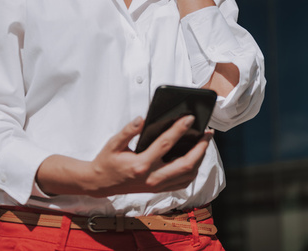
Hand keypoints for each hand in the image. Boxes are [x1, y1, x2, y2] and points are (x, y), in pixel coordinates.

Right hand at [35, 115, 212, 197]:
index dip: (179, 129)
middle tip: (208, 133)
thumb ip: (128, 130)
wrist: (100, 184)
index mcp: (140, 164)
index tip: (190, 118)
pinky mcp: (158, 190)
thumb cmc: (107, 161)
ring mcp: (157, 186)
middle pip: (185, 164)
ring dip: (199, 159)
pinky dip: (192, 171)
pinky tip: (195, 159)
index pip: (165, 144)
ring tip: (204, 144)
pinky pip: (182, 183)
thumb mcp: (113, 143)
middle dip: (200, 148)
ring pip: (187, 175)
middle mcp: (152, 177)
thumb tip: (142, 119)